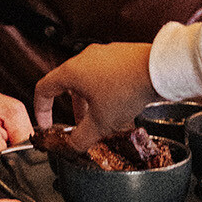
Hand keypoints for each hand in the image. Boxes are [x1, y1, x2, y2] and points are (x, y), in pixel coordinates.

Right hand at [34, 42, 156, 147]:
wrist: (160, 69)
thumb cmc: (128, 88)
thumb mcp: (100, 122)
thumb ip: (82, 138)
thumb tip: (73, 146)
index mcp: (72, 71)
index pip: (44, 89)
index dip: (41, 110)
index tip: (47, 124)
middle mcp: (85, 59)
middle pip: (69, 87)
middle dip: (74, 110)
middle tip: (80, 127)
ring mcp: (104, 55)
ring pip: (89, 82)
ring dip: (92, 103)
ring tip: (103, 120)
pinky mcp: (121, 56)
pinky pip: (106, 76)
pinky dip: (107, 93)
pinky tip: (121, 108)